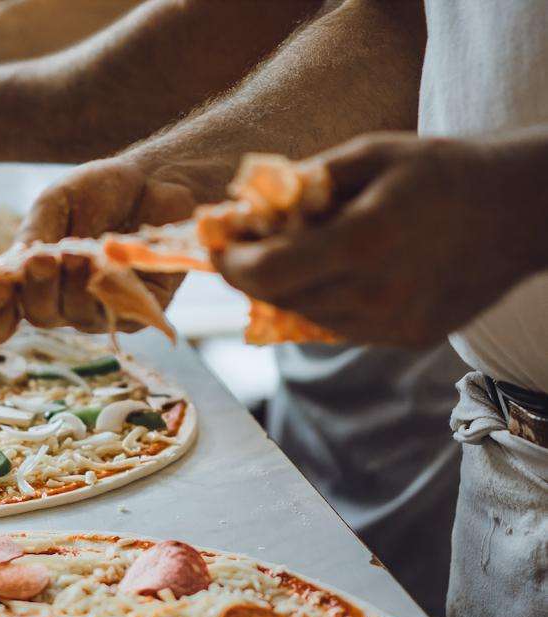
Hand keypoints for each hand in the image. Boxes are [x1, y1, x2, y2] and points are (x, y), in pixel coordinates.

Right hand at [0, 157, 195, 343]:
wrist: (152, 180)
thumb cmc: (98, 194)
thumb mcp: (55, 205)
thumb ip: (33, 237)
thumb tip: (9, 270)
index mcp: (34, 283)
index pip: (2, 318)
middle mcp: (64, 304)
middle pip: (40, 316)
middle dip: (37, 289)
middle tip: (42, 260)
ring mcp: (101, 311)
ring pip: (78, 316)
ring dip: (74, 286)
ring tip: (79, 252)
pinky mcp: (139, 312)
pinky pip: (117, 314)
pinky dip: (109, 288)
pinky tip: (107, 262)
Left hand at [215, 133, 542, 347]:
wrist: (517, 213)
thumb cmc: (442, 171)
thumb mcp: (372, 155)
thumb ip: (306, 184)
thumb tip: (248, 208)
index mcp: (364, 242)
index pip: (267, 274)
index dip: (231, 265)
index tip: (220, 248)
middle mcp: (376, 295)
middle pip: (282, 300)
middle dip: (255, 276)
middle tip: (246, 249)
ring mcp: (393, 324)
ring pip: (309, 319)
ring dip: (292, 291)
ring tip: (300, 255)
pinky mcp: (406, 339)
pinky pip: (343, 328)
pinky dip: (328, 303)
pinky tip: (344, 273)